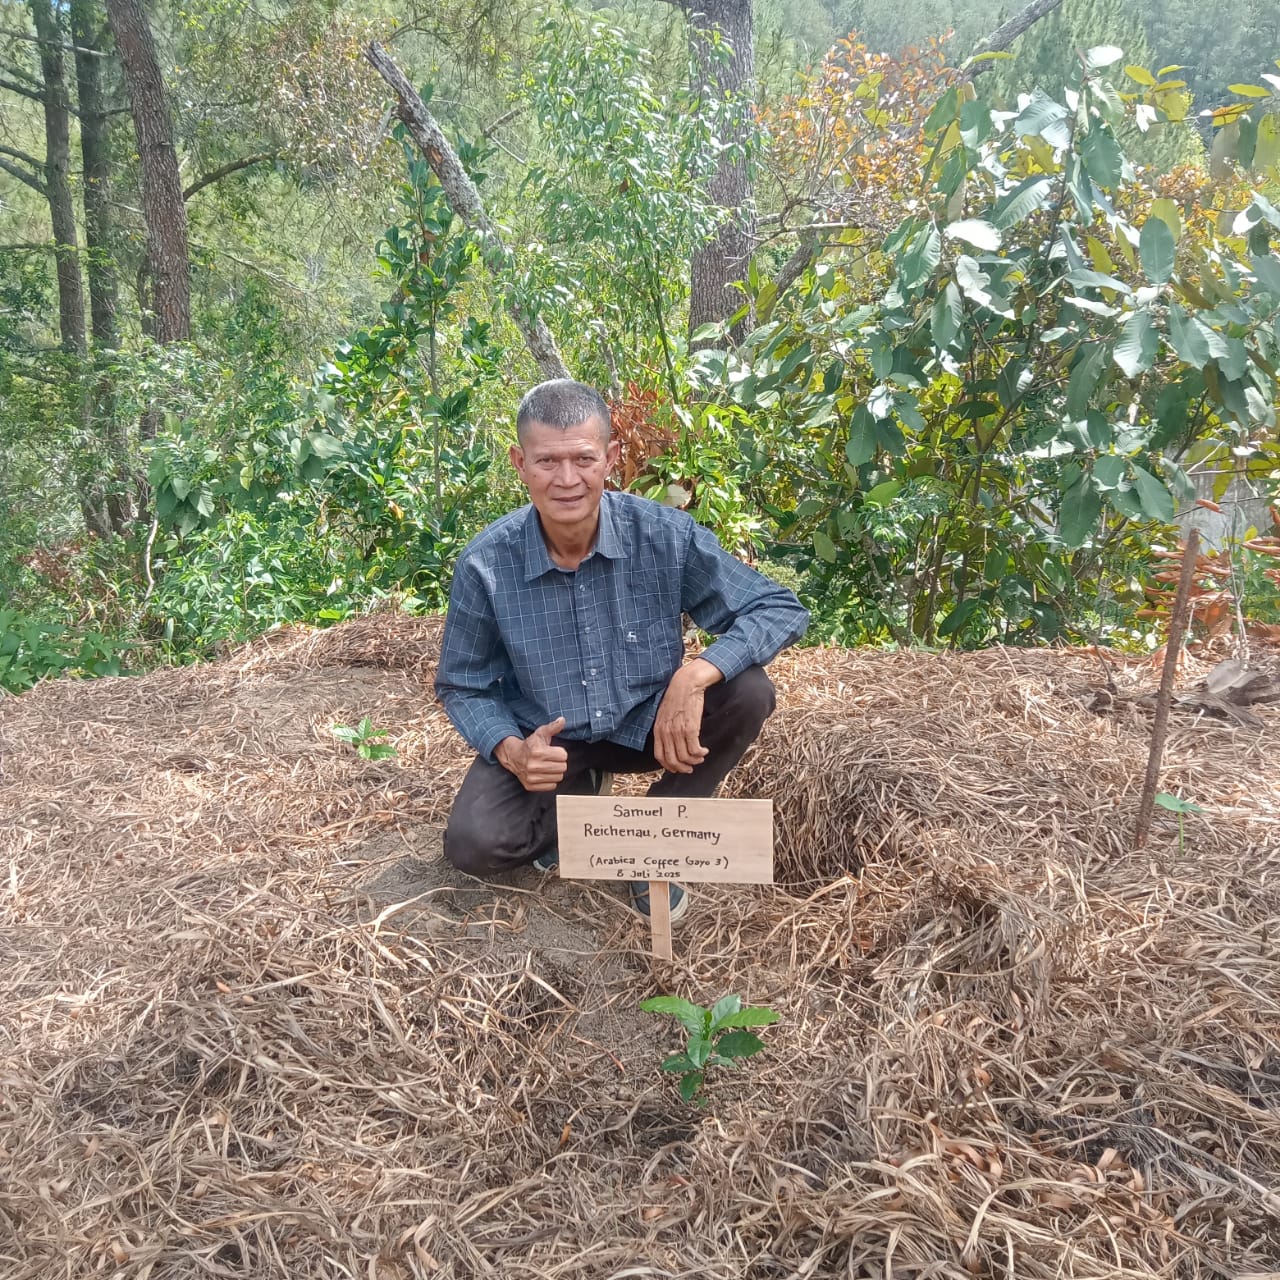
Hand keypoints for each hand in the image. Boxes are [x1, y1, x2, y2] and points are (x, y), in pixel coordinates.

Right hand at [495, 717, 567, 791]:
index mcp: (538, 752)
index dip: (560, 752)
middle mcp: (534, 766)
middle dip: (559, 762)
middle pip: (563, 767)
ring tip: (548, 766)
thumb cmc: (530, 744)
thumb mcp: (541, 733)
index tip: (553, 751)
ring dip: (555, 772)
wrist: (513, 756)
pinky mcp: (530, 786)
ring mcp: (531, 777)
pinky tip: (544, 773)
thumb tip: (562, 720)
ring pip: (558, 777)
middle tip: (551, 759)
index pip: (564, 756)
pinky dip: (550, 780)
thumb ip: (553, 727)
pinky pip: (552, 786)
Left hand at [653, 659, 720, 773]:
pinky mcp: (691, 728)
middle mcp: (666, 732)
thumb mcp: (664, 714)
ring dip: (695, 760)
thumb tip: (671, 744)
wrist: (686, 684)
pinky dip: (701, 753)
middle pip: (672, 760)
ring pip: (685, 757)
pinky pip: (695, 749)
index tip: (677, 768)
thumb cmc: (677, 697)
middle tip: (691, 768)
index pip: (659, 756)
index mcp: (658, 729)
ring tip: (701, 757)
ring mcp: (678, 731)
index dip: (669, 766)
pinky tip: (704, 750)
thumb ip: (665, 729)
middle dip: (683, 768)